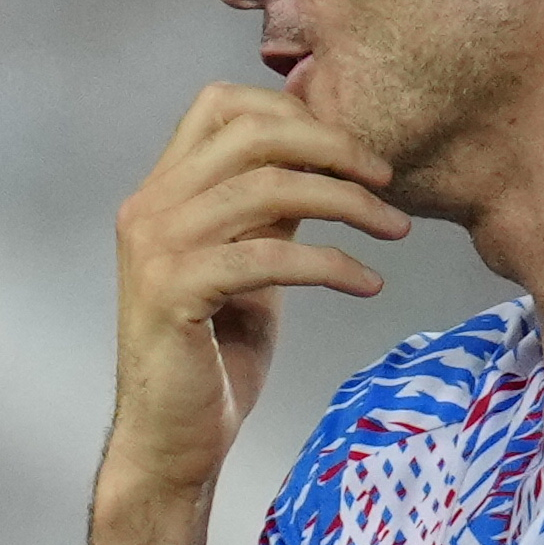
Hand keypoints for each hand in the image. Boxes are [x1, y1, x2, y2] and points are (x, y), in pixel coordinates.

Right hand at [106, 85, 410, 500]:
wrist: (172, 439)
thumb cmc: (214, 358)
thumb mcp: (247, 264)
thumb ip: (267, 211)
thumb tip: (326, 160)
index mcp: (161, 192)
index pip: (220, 104)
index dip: (291, 109)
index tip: (351, 149)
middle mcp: (149, 208)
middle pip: (251, 134)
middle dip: (332, 145)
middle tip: (387, 176)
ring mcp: (156, 248)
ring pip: (267, 188)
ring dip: (346, 202)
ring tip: (394, 228)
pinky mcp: (174, 292)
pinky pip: (269, 256)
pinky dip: (331, 263)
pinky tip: (368, 283)